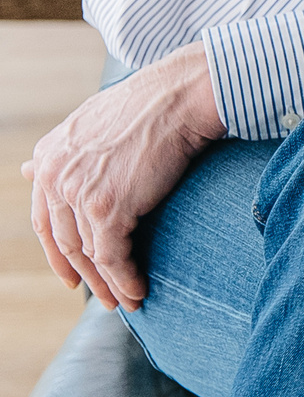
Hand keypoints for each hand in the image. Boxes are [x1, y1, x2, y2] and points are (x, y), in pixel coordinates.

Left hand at [20, 44, 224, 309]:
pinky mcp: (108, 208)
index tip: (72, 276)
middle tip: (103, 297)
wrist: (181, 96)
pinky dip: (125, 279)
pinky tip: (138, 291)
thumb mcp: (90, 123)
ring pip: (88, 254)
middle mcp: (55, 176)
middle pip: (64, 242)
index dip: (58, 252)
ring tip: (126, 301)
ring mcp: (78, 194)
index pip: (44, 218)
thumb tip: (28, 170)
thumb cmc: (150, 103)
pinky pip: (113, 256)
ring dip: (108, 284)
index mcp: (49, 156)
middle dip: (84, 275)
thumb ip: (62, 152)